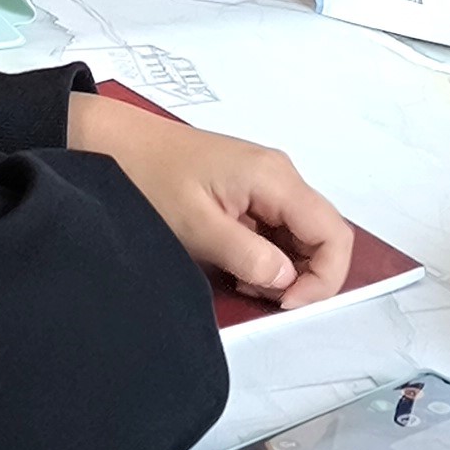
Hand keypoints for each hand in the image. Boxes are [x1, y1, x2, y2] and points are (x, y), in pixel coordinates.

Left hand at [69, 94, 354, 305]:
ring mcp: (266, 184)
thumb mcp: (197, 226)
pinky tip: (237, 269)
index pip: (333, 235)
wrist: (116, 144)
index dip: (323, 279)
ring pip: (302, 237)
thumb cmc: (150, 175)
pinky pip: (278, 232)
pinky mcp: (250, 193)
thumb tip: (287, 281)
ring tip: (244, 282)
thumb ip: (247, 255)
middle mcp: (279, 177)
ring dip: (285, 271)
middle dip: (306, 278)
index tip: (287, 305)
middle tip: (266, 300)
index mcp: (274, 178)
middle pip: (323, 237)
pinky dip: (267, 258)